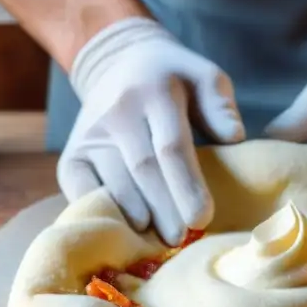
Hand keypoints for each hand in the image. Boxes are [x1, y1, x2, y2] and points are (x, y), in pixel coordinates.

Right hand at [58, 17, 244, 244]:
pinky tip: (124, 231)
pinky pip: (82, 189)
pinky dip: (101, 212)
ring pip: (113, 183)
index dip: (186, 186)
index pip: (171, 146)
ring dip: (136, 217)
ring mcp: (90, 134)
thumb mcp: (204, 76)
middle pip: (142, 170)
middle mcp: (117, 111)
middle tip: (182, 239)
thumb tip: (234, 136)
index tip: (202, 218)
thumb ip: (220, 105)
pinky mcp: (72, 154)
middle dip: (165, 209)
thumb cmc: (175, 81)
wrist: (119, 64)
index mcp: (155, 92)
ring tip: (159, 242)